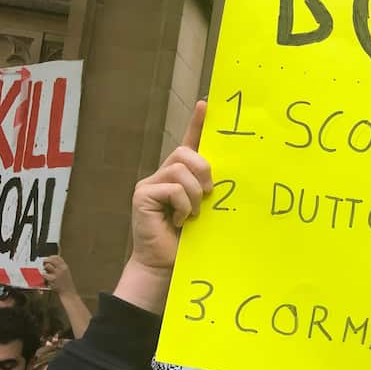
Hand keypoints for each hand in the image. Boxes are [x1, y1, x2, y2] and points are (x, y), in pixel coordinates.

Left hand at [42, 255, 76, 293]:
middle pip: (51, 259)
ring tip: (45, 272)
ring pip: (47, 265)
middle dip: (45, 261)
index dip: (50, 257)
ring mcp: (57, 273)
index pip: (56, 257)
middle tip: (43, 265)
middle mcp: (62, 268)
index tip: (47, 259)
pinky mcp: (53, 279)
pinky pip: (44, 274)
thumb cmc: (66, 283)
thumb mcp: (66, 272)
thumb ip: (59, 267)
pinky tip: (46, 278)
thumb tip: (50, 262)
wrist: (68, 292)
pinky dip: (43, 275)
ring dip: (44, 268)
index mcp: (65, 266)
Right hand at [130, 101, 210, 274]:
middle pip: (184, 153)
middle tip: (207, 195)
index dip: (197, 124)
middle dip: (203, 171)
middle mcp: (162, 175)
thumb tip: (228, 177)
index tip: (207, 104)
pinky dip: (182, 206)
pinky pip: (171, 189)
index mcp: (180, 176)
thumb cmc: (189, 241)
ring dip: (193, 196)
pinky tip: (178, 221)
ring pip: (180, 171)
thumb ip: (209, 190)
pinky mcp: (142, 195)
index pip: (188, 143)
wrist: (165, 265)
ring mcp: (150, 183)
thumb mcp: (205, 210)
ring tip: (191, 215)